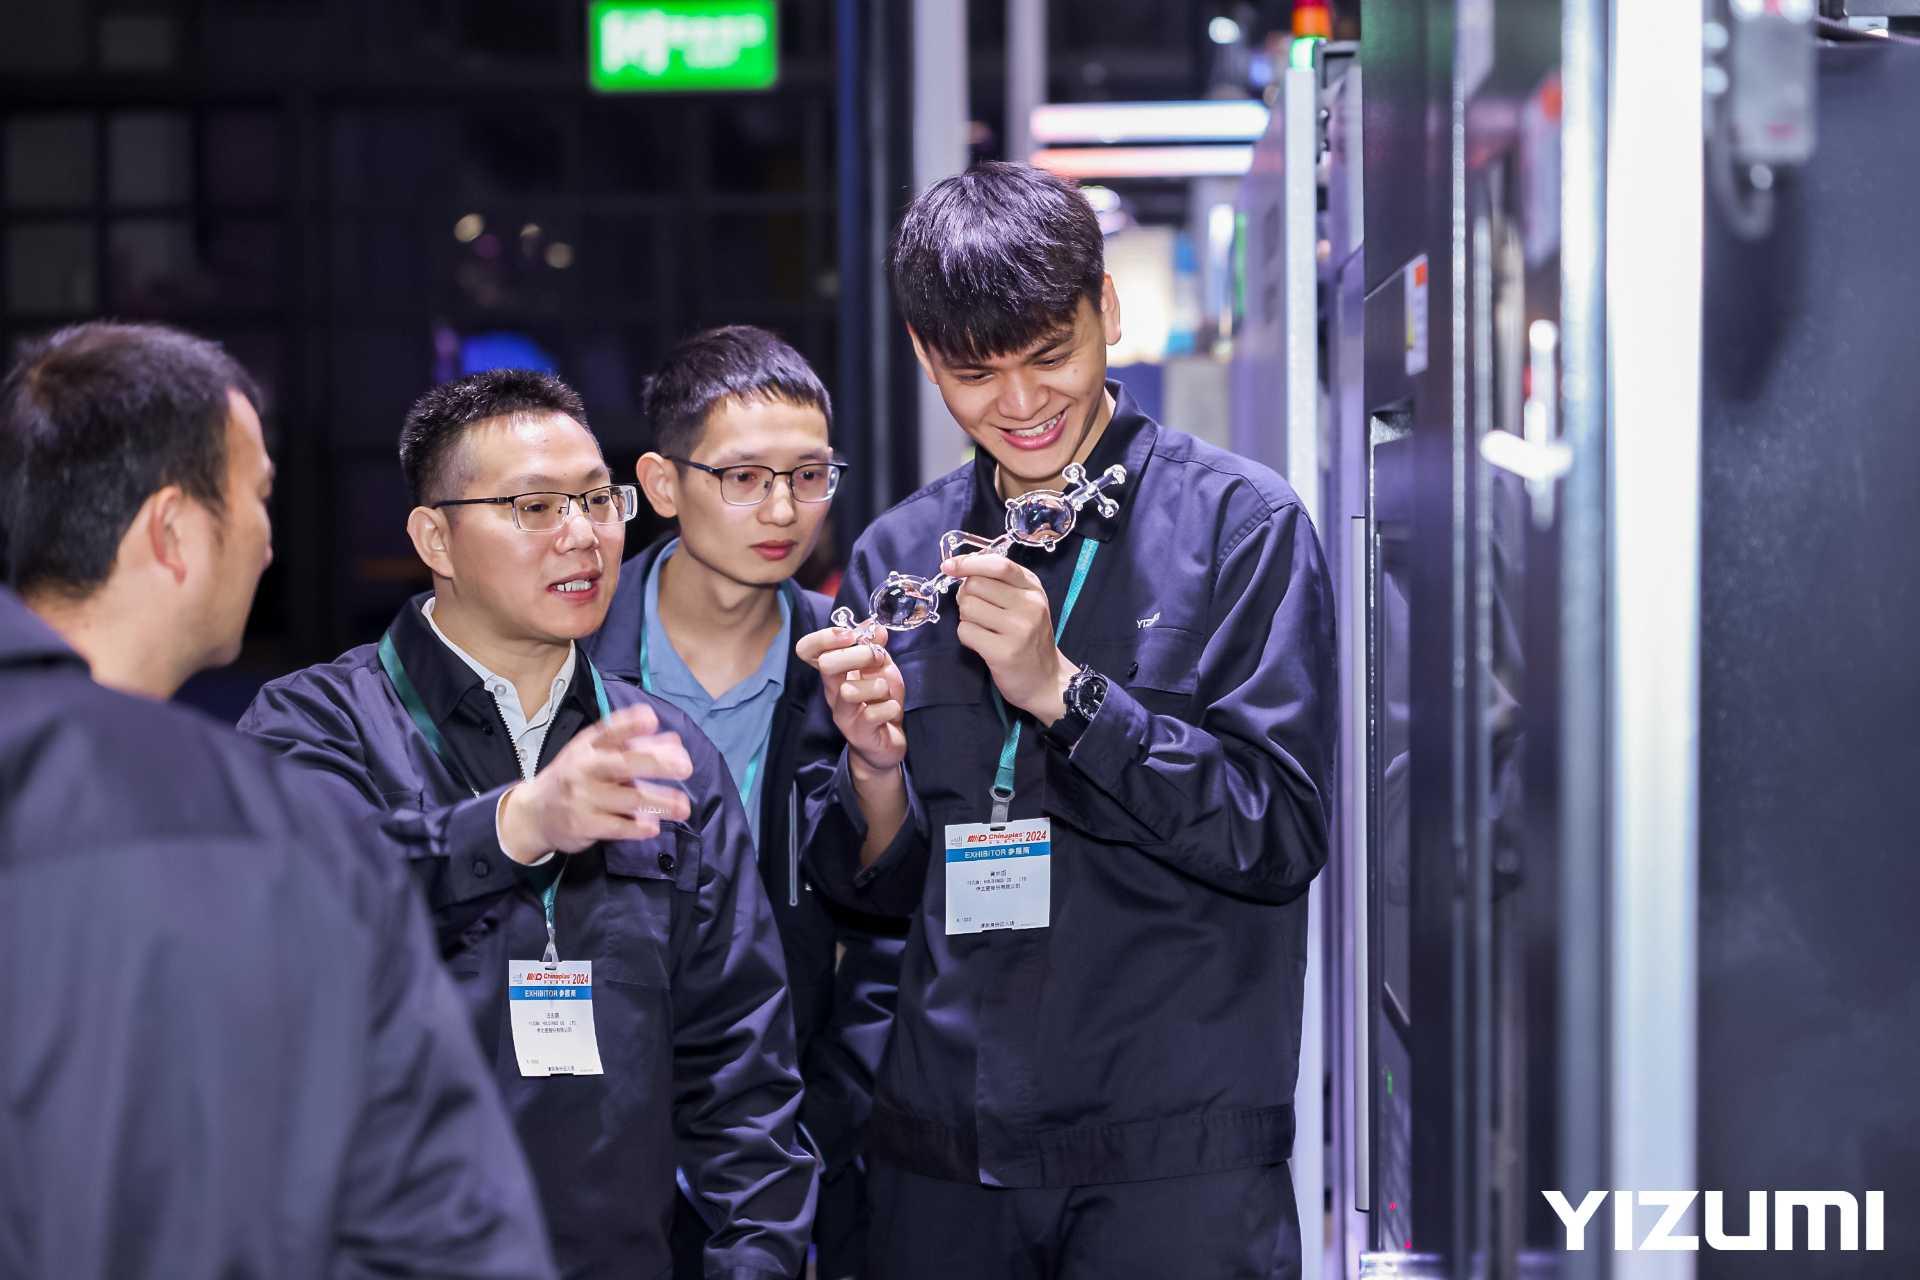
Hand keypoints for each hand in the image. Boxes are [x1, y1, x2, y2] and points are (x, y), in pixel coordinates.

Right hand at [497, 703, 693, 862]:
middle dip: (656, 764)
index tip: (652, 719)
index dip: (630, 724)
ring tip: (683, 806)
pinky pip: (615, 827)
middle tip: (685, 768)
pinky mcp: (583, 825)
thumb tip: (675, 741)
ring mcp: (582, 797)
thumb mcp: (594, 755)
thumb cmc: (574, 778)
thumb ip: (634, 747)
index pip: (610, 731)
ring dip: (658, 802)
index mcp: (588, 746)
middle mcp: (584, 768)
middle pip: (623, 763)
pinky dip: (636, 828)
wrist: (533, 814)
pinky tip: (654, 828)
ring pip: (626, 798)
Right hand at [796, 624, 907, 775]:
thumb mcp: (880, 669)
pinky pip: (874, 713)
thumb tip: (875, 627)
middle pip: (827, 664)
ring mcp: (843, 714)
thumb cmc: (880, 702)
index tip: (851, 635)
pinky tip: (890, 711)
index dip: (824, 637)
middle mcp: (832, 692)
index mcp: (834, 673)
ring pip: (851, 690)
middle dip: (859, 655)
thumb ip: (876, 648)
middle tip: (877, 659)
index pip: (807, 650)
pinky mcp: (858, 733)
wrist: (885, 744)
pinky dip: (890, 708)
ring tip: (885, 692)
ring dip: (878, 685)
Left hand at [941, 552, 1076, 724]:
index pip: (998, 565)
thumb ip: (999, 583)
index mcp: (1033, 588)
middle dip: (966, 596)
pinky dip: (966, 637)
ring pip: (967, 607)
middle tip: (977, 612)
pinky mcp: (1004, 652)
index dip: (968, 562)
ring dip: (966, 618)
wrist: (1047, 681)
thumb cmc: (1029, 638)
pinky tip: (982, 644)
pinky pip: (965, 632)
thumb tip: (960, 568)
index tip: (948, 566)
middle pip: (975, 585)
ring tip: (983, 629)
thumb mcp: (1026, 603)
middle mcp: (1029, 605)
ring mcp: (1018, 629)